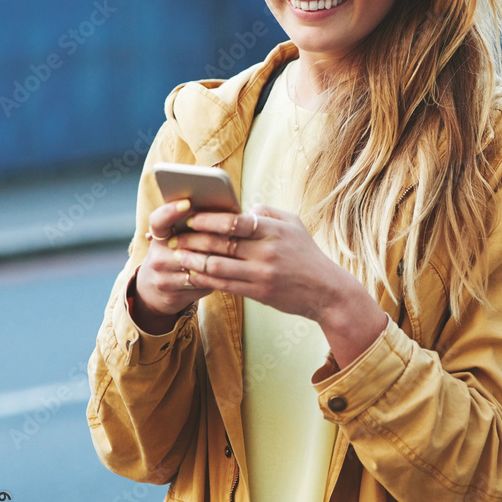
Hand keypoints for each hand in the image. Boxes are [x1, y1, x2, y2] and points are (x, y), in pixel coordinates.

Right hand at [132, 198, 221, 333]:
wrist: (153, 290)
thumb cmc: (176, 256)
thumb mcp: (176, 239)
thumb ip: (194, 227)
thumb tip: (229, 209)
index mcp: (158, 237)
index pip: (158, 220)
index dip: (170, 211)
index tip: (187, 203)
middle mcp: (156, 256)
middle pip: (187, 244)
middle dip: (212, 238)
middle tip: (233, 231)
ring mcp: (162, 278)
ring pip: (198, 267)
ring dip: (219, 260)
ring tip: (237, 253)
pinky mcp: (172, 295)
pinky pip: (202, 285)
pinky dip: (217, 278)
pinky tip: (230, 273)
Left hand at [173, 203, 387, 366]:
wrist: (326, 291)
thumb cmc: (307, 255)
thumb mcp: (294, 224)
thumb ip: (267, 213)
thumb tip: (242, 209)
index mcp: (273, 230)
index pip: (235, 221)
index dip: (208, 219)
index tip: (190, 217)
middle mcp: (266, 251)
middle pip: (221, 243)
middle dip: (193, 239)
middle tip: (175, 236)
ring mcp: (261, 273)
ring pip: (217, 265)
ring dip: (193, 260)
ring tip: (177, 255)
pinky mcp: (258, 292)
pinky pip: (224, 284)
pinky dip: (205, 278)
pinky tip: (192, 273)